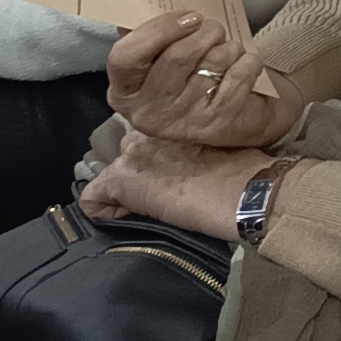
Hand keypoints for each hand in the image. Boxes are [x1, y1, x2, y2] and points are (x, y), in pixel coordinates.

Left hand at [79, 130, 272, 241]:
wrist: (245, 190)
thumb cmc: (247, 171)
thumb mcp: (225, 148)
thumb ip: (202, 148)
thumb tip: (202, 165)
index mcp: (176, 122)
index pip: (153, 136)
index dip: (161, 160)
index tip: (177, 176)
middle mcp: (148, 131)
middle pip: (130, 151)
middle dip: (141, 170)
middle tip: (164, 189)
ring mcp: (132, 156)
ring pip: (113, 173)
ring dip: (127, 187)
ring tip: (149, 205)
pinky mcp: (121, 181)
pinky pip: (93, 199)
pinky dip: (105, 211)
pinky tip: (130, 218)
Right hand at [103, 12, 292, 149]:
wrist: (229, 118)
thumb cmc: (189, 75)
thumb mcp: (160, 57)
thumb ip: (147, 32)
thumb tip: (140, 2)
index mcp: (124, 89)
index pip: (126, 56)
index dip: (159, 29)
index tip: (189, 16)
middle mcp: (145, 111)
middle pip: (178, 56)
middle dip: (206, 32)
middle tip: (215, 28)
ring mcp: (180, 122)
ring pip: (213, 63)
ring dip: (229, 46)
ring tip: (228, 49)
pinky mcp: (215, 125)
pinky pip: (239, 76)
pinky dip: (248, 61)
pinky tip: (244, 64)